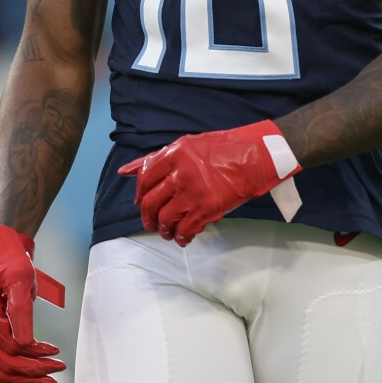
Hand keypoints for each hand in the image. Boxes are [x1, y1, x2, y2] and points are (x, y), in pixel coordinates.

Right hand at [0, 225, 67, 382]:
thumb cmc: (9, 266)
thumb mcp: (21, 280)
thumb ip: (22, 310)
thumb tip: (26, 342)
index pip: (13, 347)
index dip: (37, 353)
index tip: (56, 351)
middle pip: (6, 364)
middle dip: (35, 370)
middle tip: (58, 367)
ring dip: (24, 379)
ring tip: (48, 378)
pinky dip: (12, 378)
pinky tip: (30, 376)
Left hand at [117, 119, 300, 245]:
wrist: (256, 156)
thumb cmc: (223, 148)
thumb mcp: (187, 145)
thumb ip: (156, 159)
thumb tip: (125, 171)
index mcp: (174, 154)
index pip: (145, 178)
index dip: (140, 194)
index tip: (141, 202)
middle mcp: (180, 173)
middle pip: (151, 202)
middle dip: (148, 217)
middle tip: (151, 224)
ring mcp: (194, 191)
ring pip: (166, 218)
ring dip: (164, 229)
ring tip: (167, 232)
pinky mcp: (208, 208)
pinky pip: (186, 228)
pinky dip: (182, 236)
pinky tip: (184, 237)